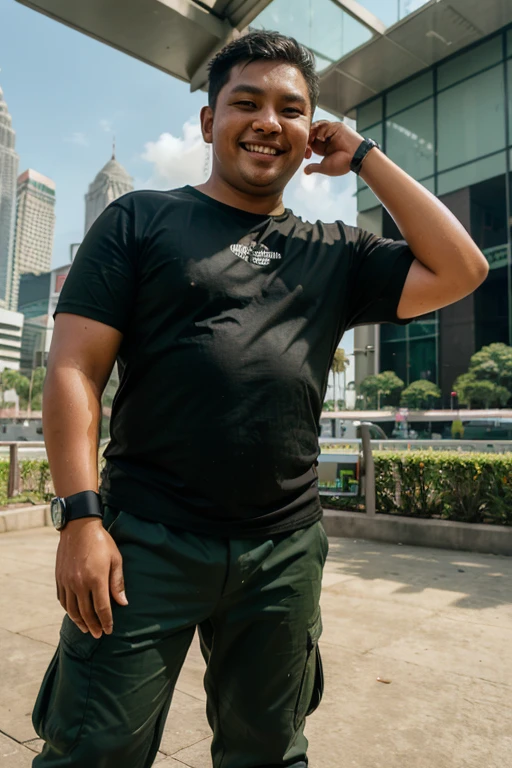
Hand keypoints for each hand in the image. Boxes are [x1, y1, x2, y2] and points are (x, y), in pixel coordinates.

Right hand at [55, 517, 127, 637]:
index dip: (106, 621)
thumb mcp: (115, 559)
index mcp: (96, 579)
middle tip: (98, 634)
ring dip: (80, 622)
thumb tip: (123, 603)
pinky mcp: (59, 578)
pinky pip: (63, 600)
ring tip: (87, 629)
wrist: (79, 527)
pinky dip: (69, 610)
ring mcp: (67, 581)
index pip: (102, 608)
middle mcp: (79, 583)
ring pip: (72, 609)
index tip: (109, 630)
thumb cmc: (102, 542)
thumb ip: (117, 582)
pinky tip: (74, 614)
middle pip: (86, 612)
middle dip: (94, 626)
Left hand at [304, 120, 363, 176]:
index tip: (307, 156)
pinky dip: (322, 130)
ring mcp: (332, 132)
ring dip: (313, 132)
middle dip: (308, 138)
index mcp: (324, 148)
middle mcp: (327, 139)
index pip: (311, 143)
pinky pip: (326, 125)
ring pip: (318, 127)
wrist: (355, 158)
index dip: (306, 147)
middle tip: (307, 145)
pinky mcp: (337, 127)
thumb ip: (314, 168)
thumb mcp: (324, 167)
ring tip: (312, 139)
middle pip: (313, 133)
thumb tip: (305, 171)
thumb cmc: (342, 164)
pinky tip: (322, 138)